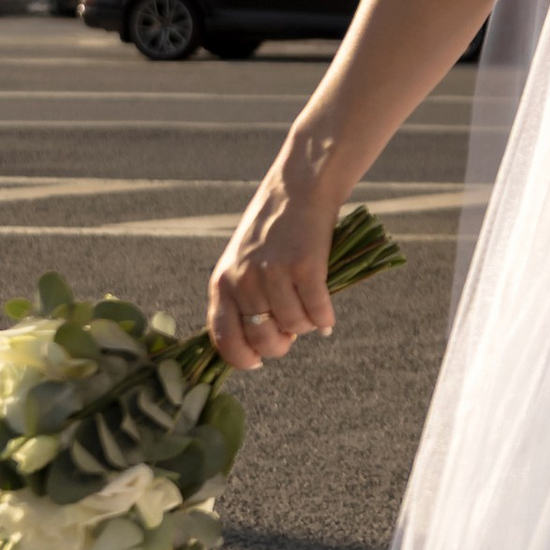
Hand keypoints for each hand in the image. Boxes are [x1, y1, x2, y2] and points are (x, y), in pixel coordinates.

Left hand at [209, 166, 338, 368]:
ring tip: (308, 305)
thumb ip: (243, 299)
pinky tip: (327, 313)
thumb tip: (260, 347)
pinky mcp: (305, 266)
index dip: (242, 358)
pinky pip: (317, 312)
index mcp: (222, 281)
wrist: (299, 188)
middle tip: (291, 329)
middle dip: (281, 344)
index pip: (223, 338)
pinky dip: (325, 317)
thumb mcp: (242, 262)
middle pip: (263, 340)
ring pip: (294, 327)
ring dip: (306, 324)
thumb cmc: (273, 230)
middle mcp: (243, 280)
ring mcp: (273, 273)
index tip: (258, 361)